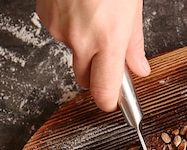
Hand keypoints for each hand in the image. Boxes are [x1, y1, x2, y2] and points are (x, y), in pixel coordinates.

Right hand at [36, 0, 150, 110]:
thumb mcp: (131, 6)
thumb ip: (134, 42)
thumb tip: (139, 68)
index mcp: (108, 38)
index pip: (104, 90)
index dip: (109, 102)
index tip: (113, 102)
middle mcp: (81, 39)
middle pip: (85, 79)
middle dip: (96, 74)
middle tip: (107, 54)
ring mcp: (60, 30)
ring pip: (73, 52)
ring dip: (83, 44)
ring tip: (94, 16)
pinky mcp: (46, 18)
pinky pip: (60, 33)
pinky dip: (70, 25)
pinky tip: (79, 8)